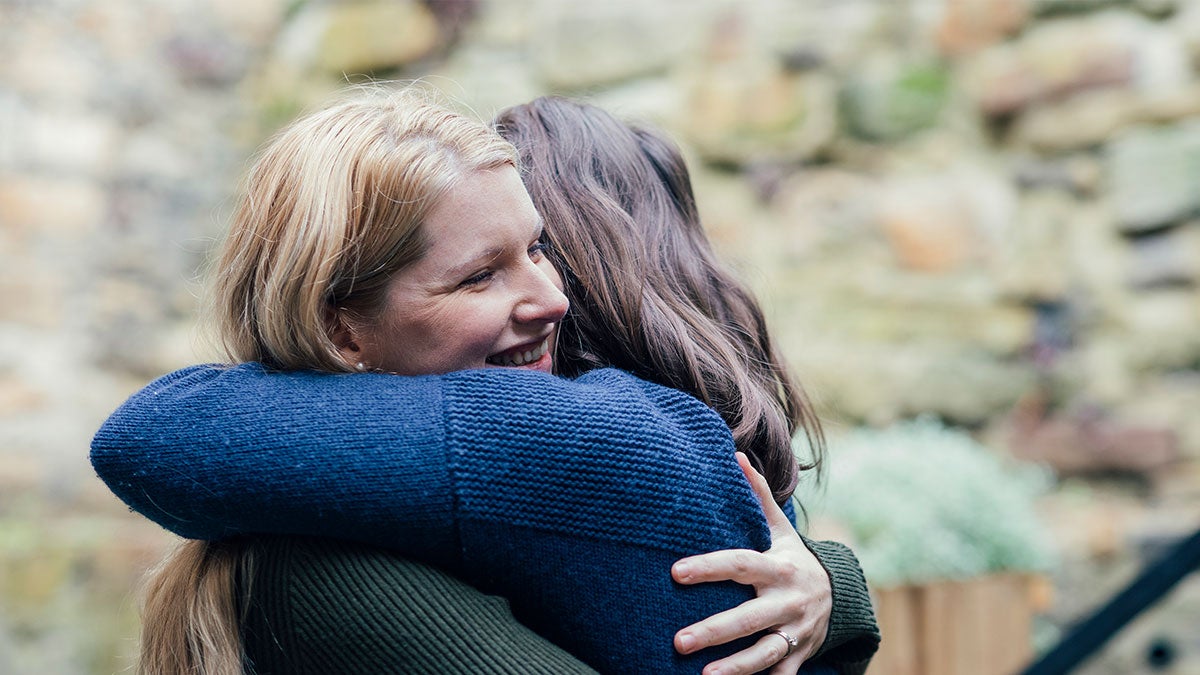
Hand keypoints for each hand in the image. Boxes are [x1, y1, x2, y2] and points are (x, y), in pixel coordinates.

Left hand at [672, 452, 831, 674]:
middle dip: (714, 630)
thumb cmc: (793, 559)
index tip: (676, 572)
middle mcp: (787, 601)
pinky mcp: (799, 656)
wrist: (842, 596)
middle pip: (748, 617)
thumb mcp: (781, 529)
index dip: (708, 568)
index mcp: (778, 567)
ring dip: (735, 667)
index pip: (739, 565)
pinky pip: (781, 674)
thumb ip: (758, 496)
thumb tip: (736, 455)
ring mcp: (795, 631)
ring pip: (765, 653)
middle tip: (678, 640)